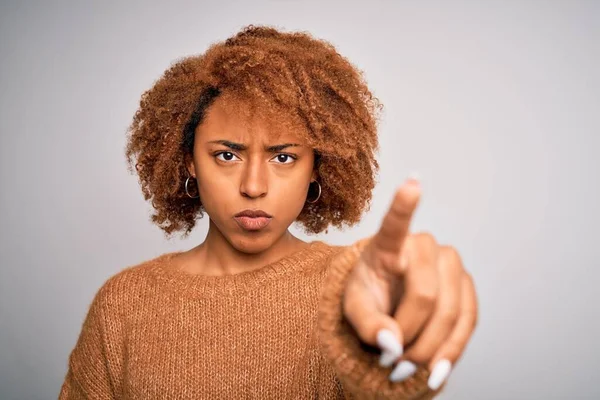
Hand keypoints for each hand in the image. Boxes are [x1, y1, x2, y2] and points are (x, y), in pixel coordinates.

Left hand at [342, 177, 477, 390]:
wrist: (388, 306)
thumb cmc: (368, 298)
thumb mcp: (354, 311)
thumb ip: (368, 325)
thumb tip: (391, 345)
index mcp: (387, 245)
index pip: (394, 224)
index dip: (404, 205)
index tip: (413, 181)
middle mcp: (423, 247)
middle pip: (424, 295)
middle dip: (408, 336)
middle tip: (390, 362)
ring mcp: (450, 264)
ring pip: (450, 312)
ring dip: (429, 349)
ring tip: (404, 369)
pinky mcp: (467, 287)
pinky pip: (468, 322)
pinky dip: (451, 352)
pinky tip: (434, 372)